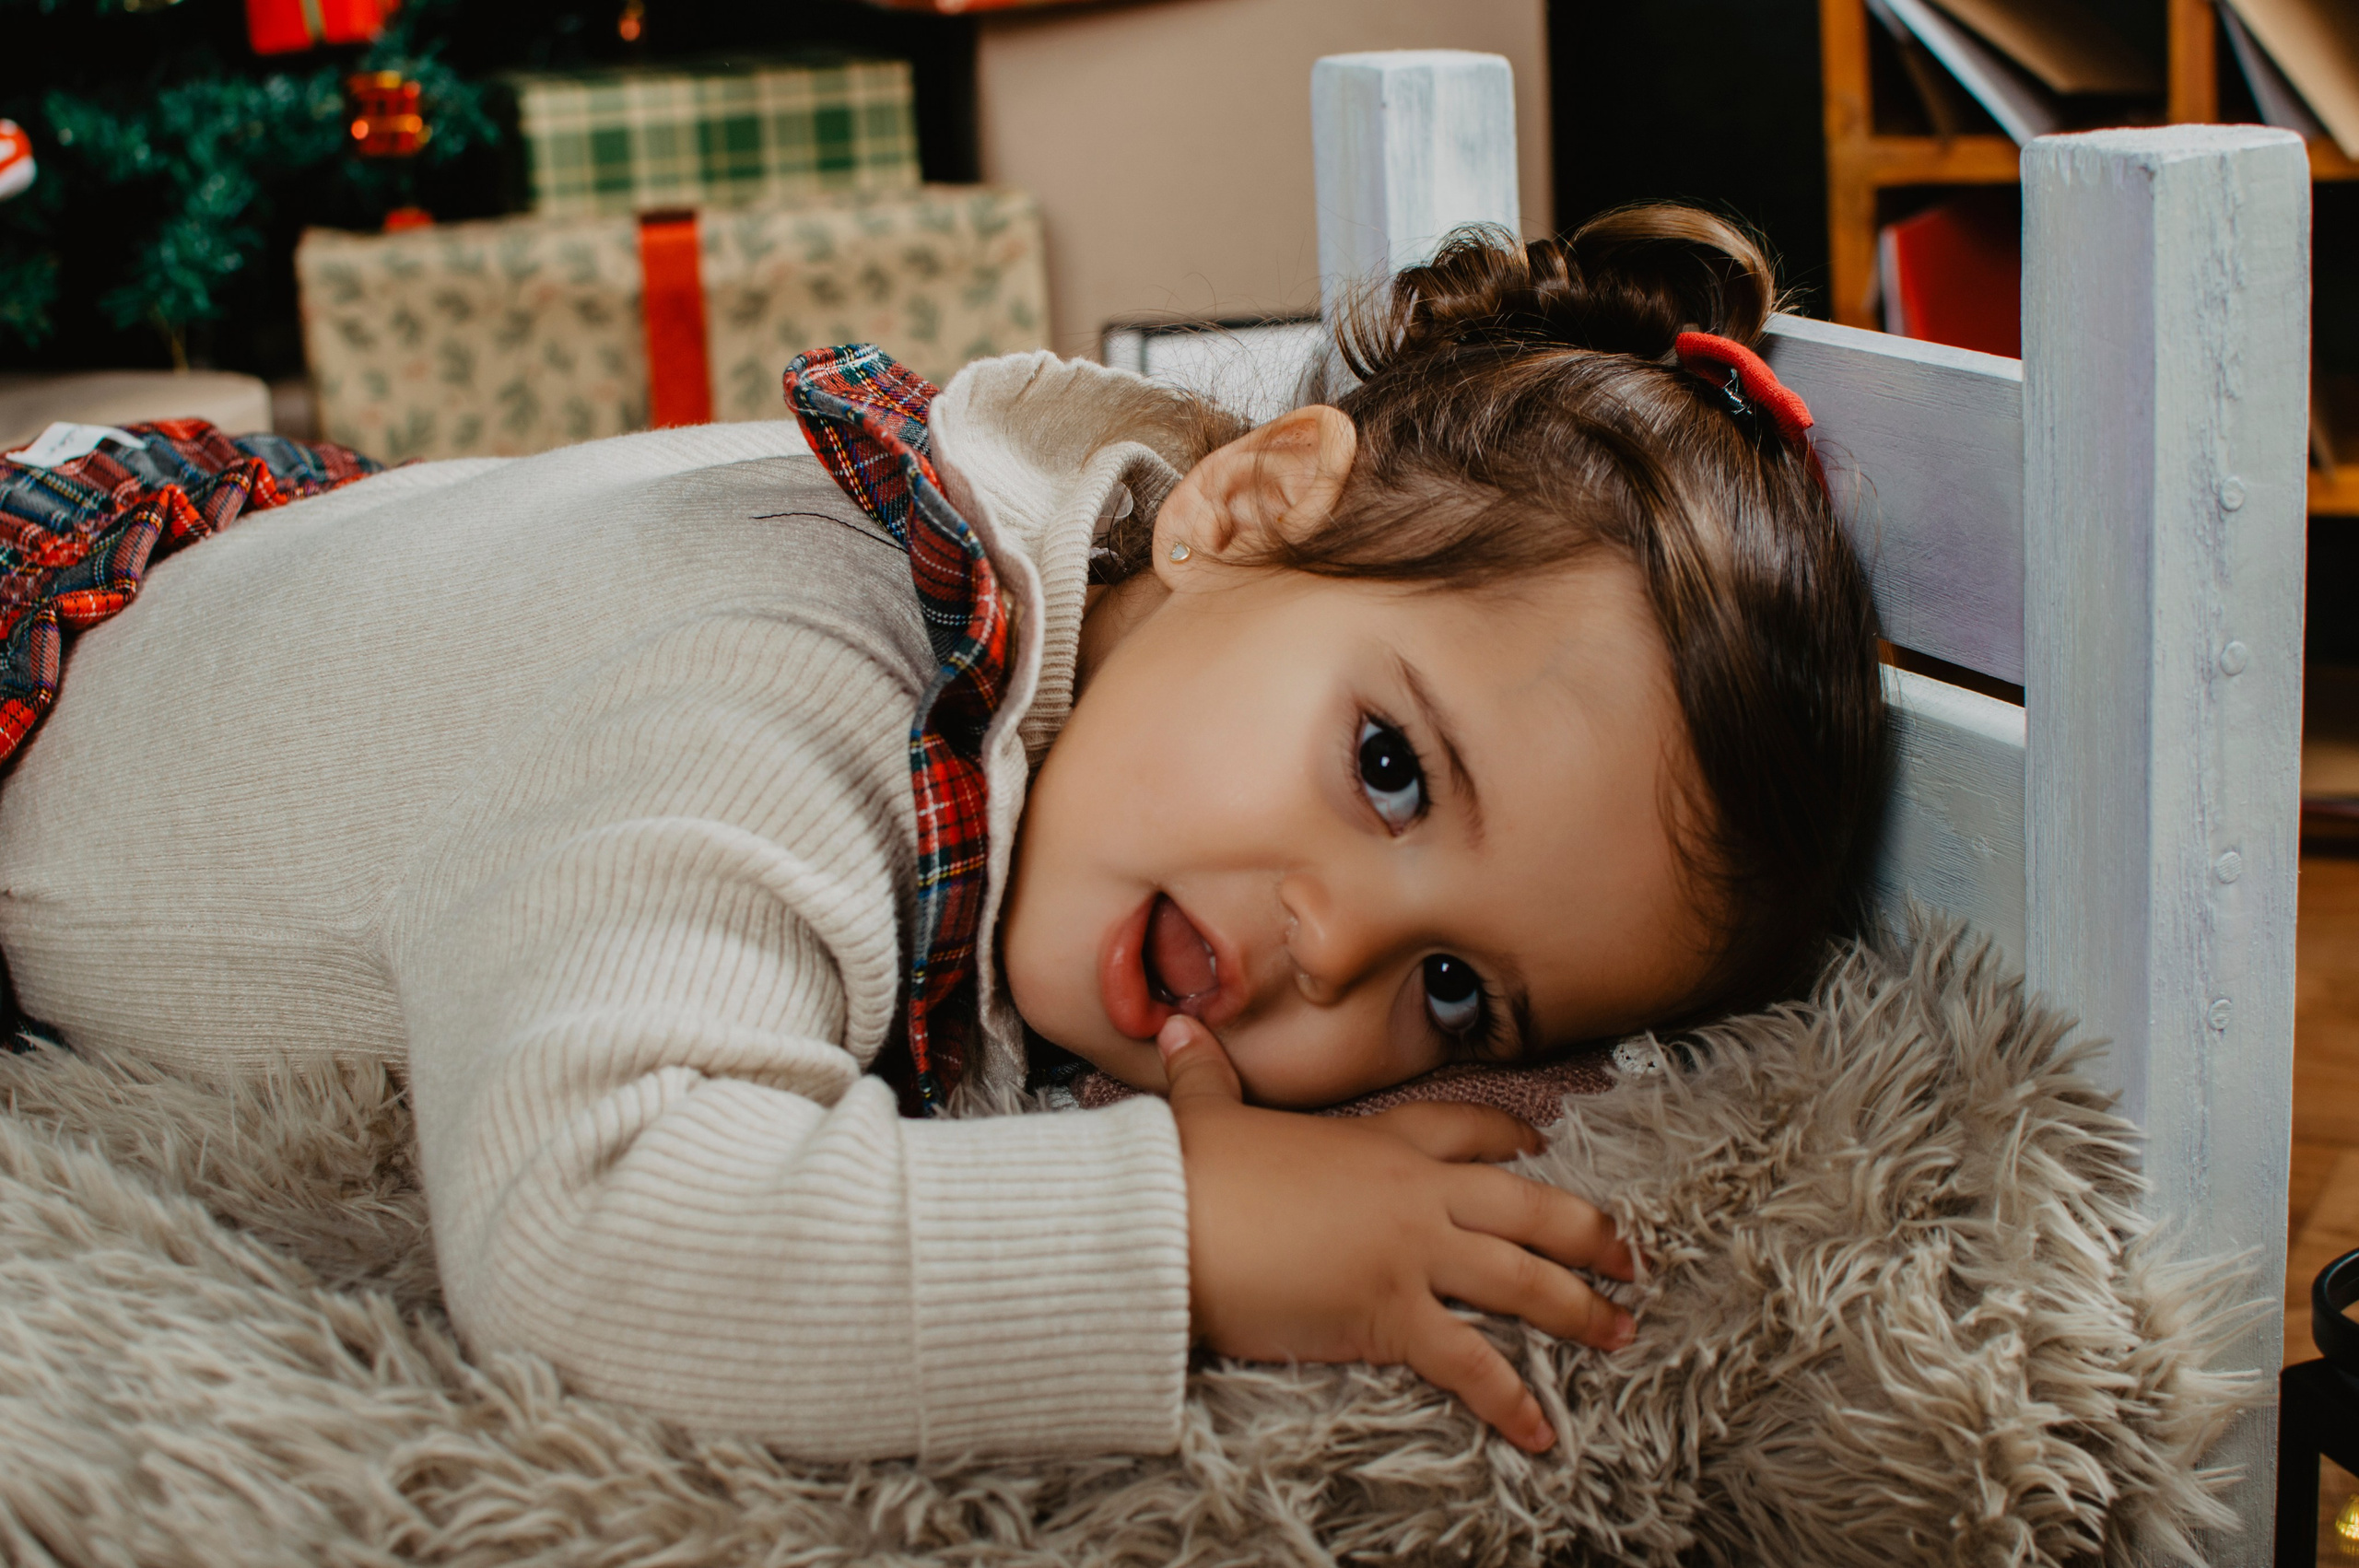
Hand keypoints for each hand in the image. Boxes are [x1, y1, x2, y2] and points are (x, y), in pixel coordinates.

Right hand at [1159, 1016, 1634, 1452]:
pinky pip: (1468, 1363)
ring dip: (1577, 1308)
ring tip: (1620, 1330)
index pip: (1462, 1131)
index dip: (1507, 1139)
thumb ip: (1203, 1073)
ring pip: (1520, 1279)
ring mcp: (1408, 1253)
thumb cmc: (1187, 1170)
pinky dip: (1509, 1400)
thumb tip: (1176, 1029)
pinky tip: (1542, 1431)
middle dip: (1586, 1230)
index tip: (1540, 1146)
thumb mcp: (1203, 1112)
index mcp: (1376, 1144)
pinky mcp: (1389, 1313)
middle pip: (1524, 1207)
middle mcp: (1411, 1194)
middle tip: (1629, 1253)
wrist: (1168, 1218)